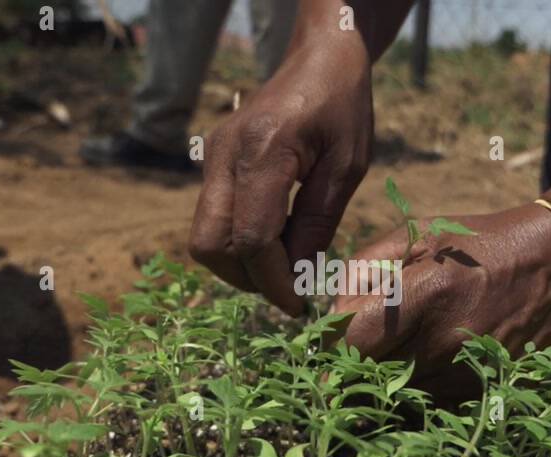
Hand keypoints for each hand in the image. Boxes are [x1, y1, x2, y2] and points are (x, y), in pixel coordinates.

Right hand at [189, 38, 372, 316]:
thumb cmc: (342, 105)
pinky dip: (238, 242)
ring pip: (204, 237)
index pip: (253, 239)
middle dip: (248, 279)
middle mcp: (224, 155)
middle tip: (290, 287)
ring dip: (239, 265)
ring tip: (285, 264)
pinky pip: (212, 218)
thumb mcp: (346, 165)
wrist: (318, 57)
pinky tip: (276, 239)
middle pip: (211, 245)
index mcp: (263, 150)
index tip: (299, 305)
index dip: (274, 282)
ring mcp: (212, 157)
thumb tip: (298, 277)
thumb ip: (319, 222)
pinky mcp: (213, 162)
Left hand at [332, 204, 550, 398]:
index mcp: (427, 293)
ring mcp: (471, 374)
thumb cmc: (481, 244)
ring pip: (399, 401)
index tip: (323, 356)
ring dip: (384, 389)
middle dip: (351, 375)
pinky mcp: (490, 394)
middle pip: (371, 380)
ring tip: (391, 364)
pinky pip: (433, 411)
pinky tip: (424, 374)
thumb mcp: (420, 234)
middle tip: (348, 367)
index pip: (354, 345)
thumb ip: (364, 269)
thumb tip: (330, 316)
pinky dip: (418, 400)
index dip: (331, 354)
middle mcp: (448, 341)